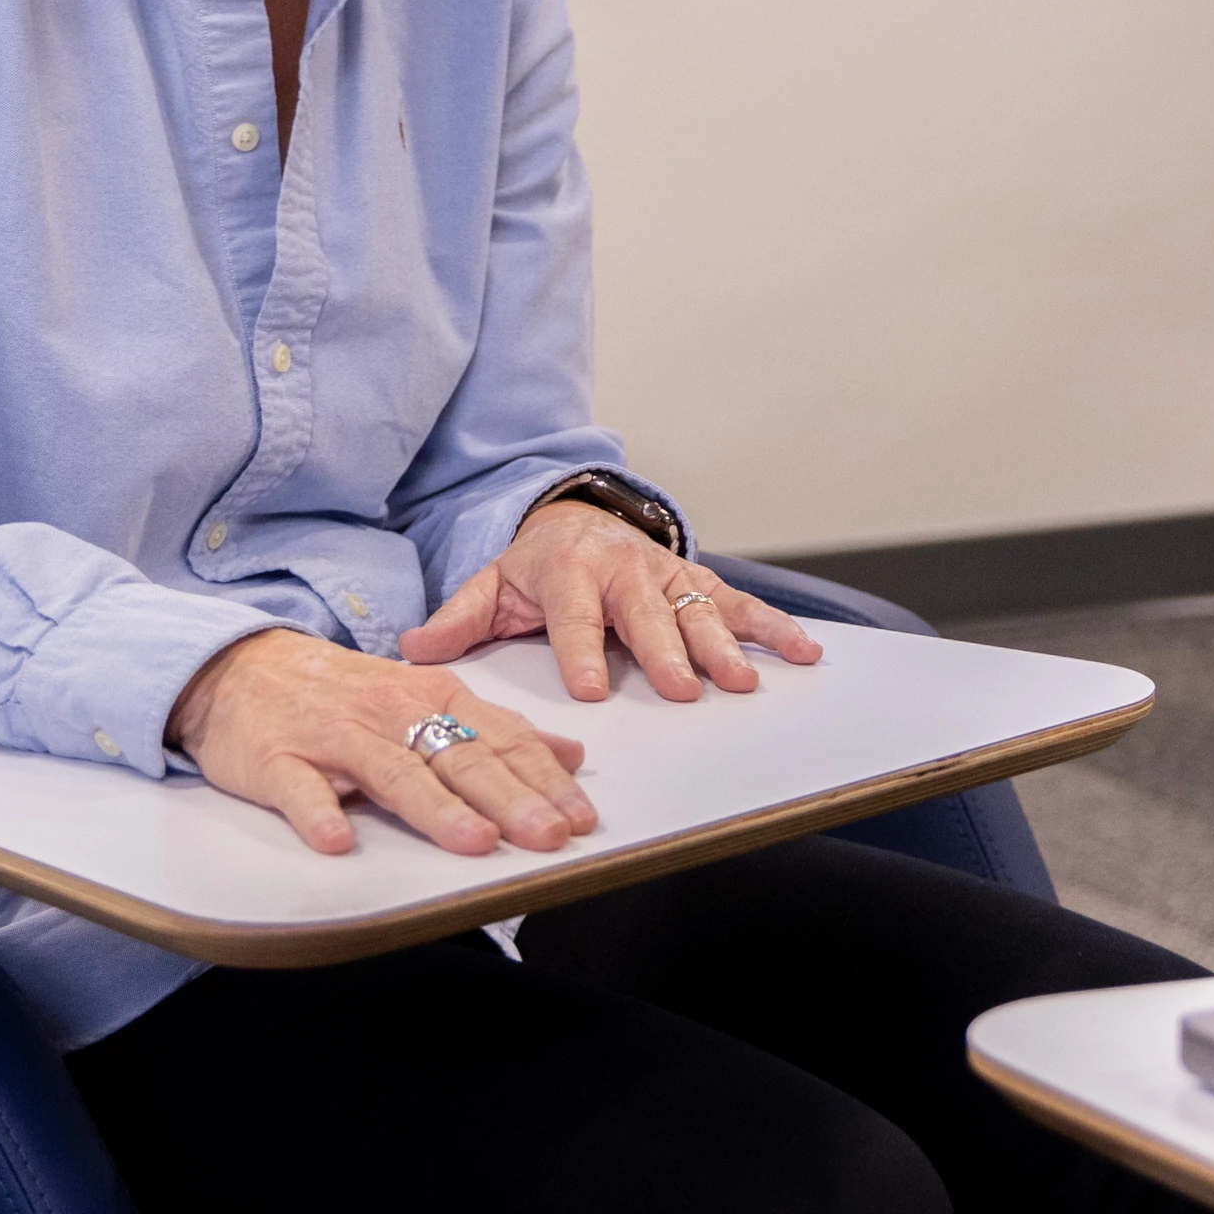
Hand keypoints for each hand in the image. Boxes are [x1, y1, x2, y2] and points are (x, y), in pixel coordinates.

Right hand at [168, 623, 596, 862]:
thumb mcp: (427, 698)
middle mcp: (391, 714)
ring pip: (392, 773)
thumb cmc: (344, 694)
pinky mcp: (277, 759)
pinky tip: (338, 841)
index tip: (583, 818)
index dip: (545, 778)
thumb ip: (496, 728)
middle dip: (510, 797)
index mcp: (434, 697)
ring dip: (436, 809)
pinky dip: (317, 814)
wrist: (241, 666)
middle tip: (550, 835)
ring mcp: (333, 737)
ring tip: (476, 843)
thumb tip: (570, 754)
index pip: (501, 738)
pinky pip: (299, 789)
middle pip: (459, 757)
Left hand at [400, 502, 826, 710]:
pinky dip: (775, 626)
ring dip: (722, 644)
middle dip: (664, 652)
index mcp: (568, 572)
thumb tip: (410, 646)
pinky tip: (803, 653)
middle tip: (681, 690)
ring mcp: (666, 575)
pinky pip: (740, 602)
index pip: (573, 616)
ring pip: (697, 609)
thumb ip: (457, 620)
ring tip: (739, 681)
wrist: (576, 522)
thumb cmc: (534, 571)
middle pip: (645, 615)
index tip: (592, 692)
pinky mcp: (697, 581)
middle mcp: (623, 569)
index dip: (582, 652)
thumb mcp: (490, 588)